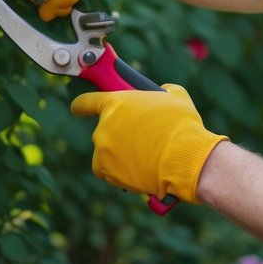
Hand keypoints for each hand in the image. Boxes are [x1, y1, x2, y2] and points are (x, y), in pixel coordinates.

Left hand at [70, 83, 227, 202]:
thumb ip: (162, 91)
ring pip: (105, 153)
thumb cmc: (182, 126)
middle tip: (140, 138)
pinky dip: (120, 172)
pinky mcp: (107, 172)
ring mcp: (103, 151)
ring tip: (143, 156)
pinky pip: (108, 172)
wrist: (185, 159)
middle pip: (103, 130)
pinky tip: (139, 169)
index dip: (81, 106)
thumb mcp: (175, 96)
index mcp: (114, 103)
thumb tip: (163, 92)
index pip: (85, 102)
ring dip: (118, 155)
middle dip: (118, 135)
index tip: (77, 110)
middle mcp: (103, 127)